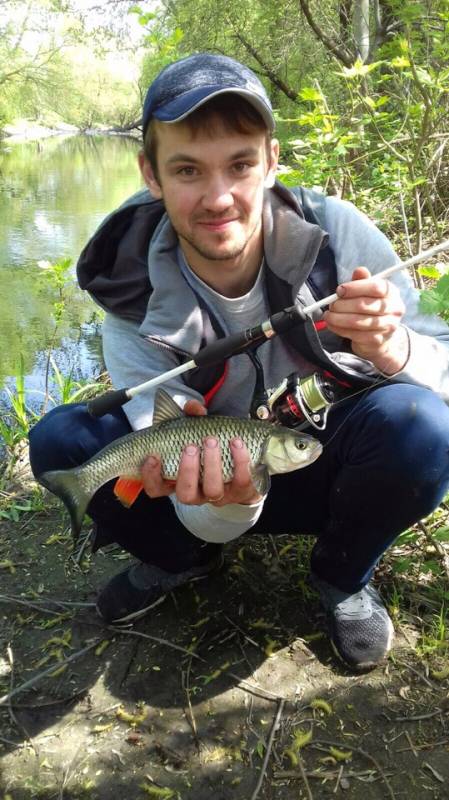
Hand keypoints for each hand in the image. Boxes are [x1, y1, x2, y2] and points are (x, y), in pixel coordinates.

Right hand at [141, 398, 262, 505]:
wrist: (245, 460)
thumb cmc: (210, 445)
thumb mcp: (195, 430)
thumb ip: (190, 417)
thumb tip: (192, 406)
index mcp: (177, 480)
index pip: (156, 488)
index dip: (150, 476)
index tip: (153, 456)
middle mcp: (196, 492)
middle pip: (185, 493)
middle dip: (187, 470)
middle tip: (190, 446)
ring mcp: (218, 494)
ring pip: (212, 490)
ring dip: (212, 465)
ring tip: (211, 441)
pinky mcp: (241, 491)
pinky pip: (241, 481)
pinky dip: (240, 461)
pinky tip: (237, 443)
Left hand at [323, 267, 408, 374]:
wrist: (380, 337)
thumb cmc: (370, 309)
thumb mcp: (367, 292)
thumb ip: (362, 281)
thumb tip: (359, 270)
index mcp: (392, 292)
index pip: (375, 287)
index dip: (355, 288)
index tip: (339, 290)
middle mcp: (394, 309)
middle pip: (364, 304)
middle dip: (342, 304)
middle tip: (331, 305)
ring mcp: (388, 326)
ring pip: (357, 321)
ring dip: (338, 318)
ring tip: (328, 316)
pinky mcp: (377, 340)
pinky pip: (355, 334)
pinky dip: (340, 329)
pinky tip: (332, 325)